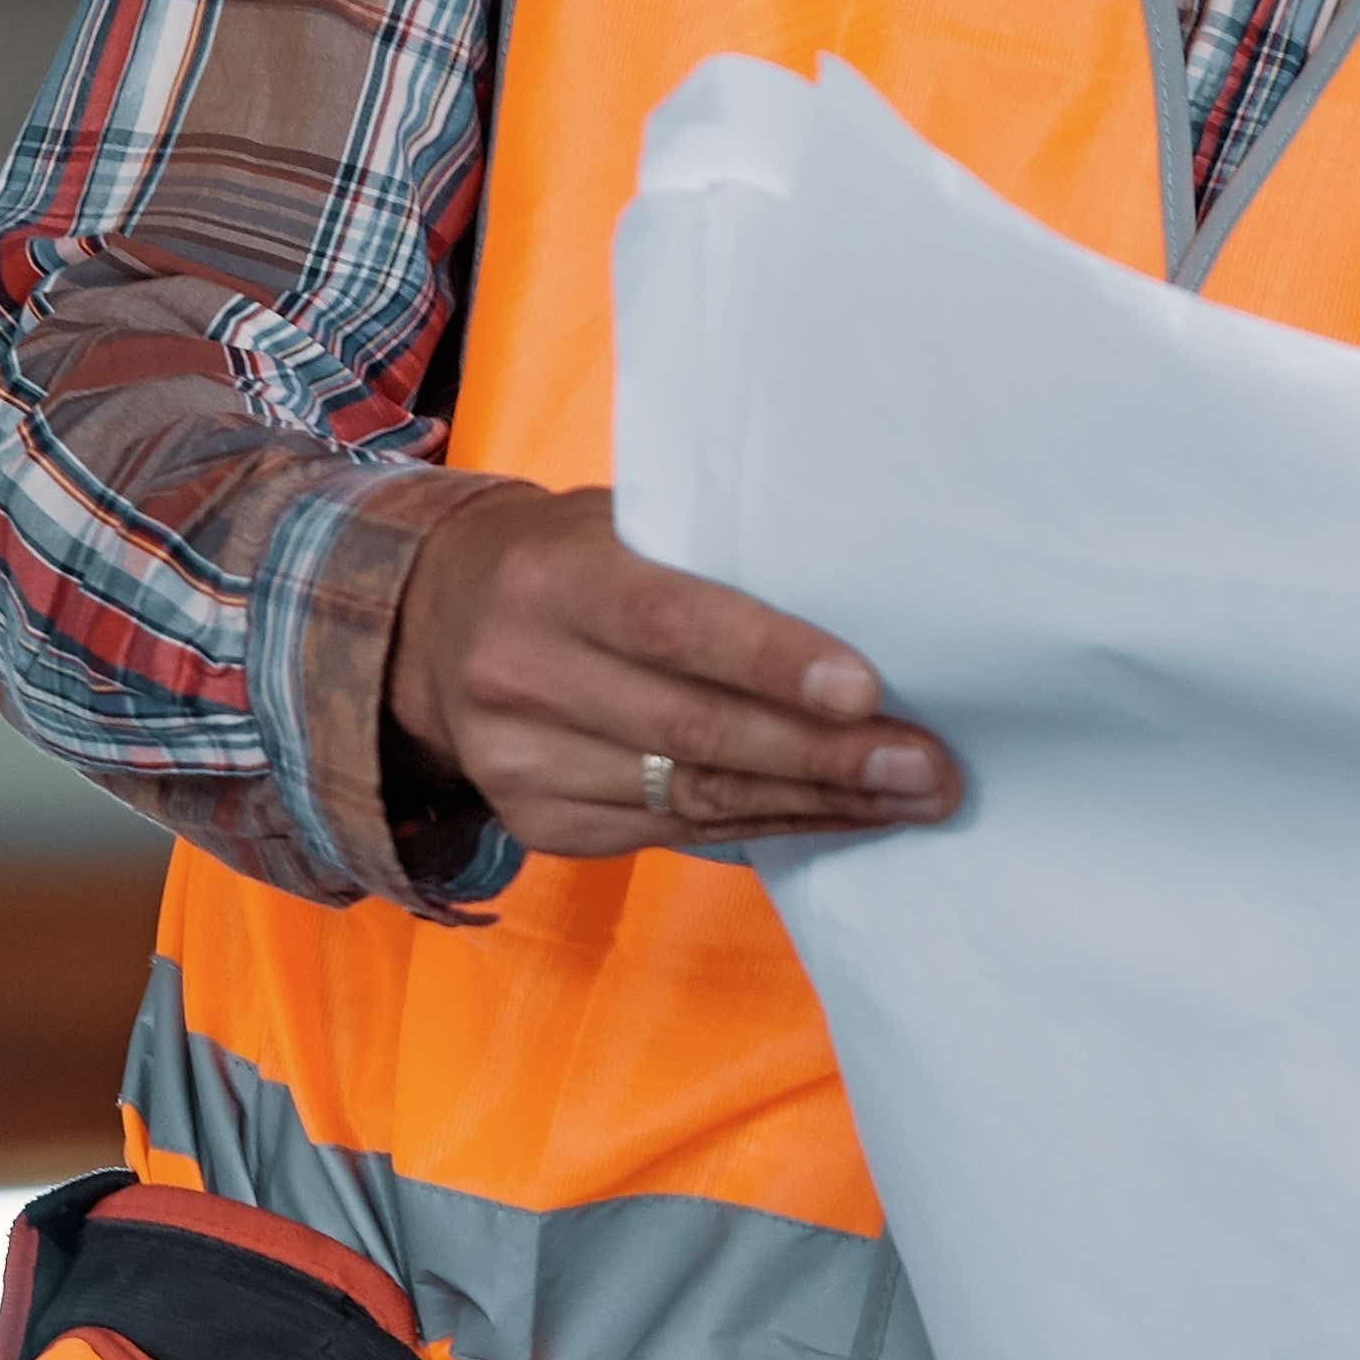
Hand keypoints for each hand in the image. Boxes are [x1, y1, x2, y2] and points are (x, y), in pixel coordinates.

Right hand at [387, 482, 956, 853]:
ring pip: (693, 798)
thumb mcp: (620, 526)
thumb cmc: (572, 558)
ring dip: (816, 803)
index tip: (868, 691)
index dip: (773, 661)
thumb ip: (711, 563)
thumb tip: (864, 610)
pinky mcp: (537, 822)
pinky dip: (769, 826)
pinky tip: (840, 816)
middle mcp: (522, 672)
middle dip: (825, 756)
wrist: (432, 623)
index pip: (673, 625)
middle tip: (927, 766)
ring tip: (910, 798)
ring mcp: (520, 760)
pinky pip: (675, 833)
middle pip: (694, 731)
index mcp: (551, 578)